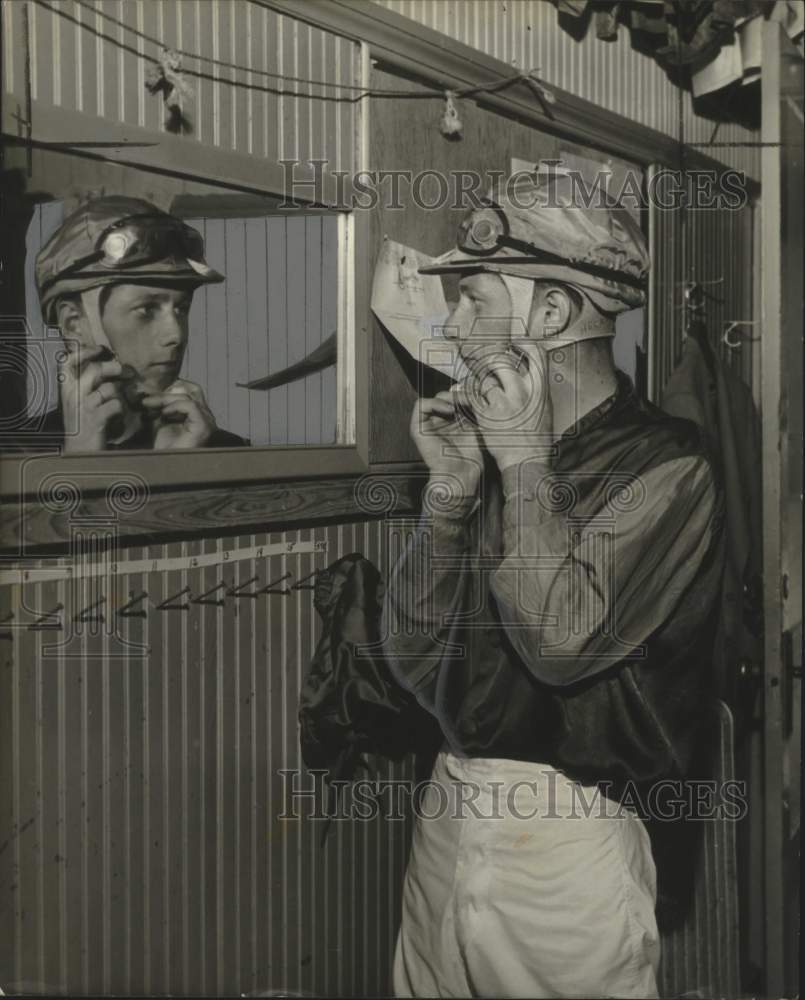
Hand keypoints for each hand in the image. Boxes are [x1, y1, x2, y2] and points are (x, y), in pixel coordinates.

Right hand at [59, 344, 125, 452]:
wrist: (79, 451)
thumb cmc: (82, 423)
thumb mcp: (78, 400)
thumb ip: (86, 383)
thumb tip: (105, 363)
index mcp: (66, 388)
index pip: (68, 361)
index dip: (85, 351)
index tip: (101, 349)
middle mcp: (73, 395)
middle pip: (96, 370)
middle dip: (115, 368)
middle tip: (127, 373)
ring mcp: (84, 407)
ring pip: (109, 388)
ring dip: (121, 393)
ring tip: (122, 399)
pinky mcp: (96, 419)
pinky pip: (116, 405)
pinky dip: (122, 409)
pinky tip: (119, 415)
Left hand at [140, 379, 216, 448]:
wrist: (168, 466)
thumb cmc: (166, 447)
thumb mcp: (161, 420)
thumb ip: (162, 405)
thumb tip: (151, 389)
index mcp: (198, 413)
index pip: (190, 390)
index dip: (171, 388)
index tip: (151, 395)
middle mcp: (206, 415)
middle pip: (191, 389)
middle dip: (167, 391)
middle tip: (149, 398)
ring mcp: (208, 420)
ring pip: (188, 396)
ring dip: (165, 398)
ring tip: (150, 405)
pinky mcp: (204, 426)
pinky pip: (191, 406)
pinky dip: (175, 406)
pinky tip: (163, 414)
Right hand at [410, 390, 483, 504]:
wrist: (461, 473)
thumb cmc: (471, 455)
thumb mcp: (476, 426)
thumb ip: (472, 408)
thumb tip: (474, 389)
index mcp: (451, 421)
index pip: (456, 397)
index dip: (466, 393)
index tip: (478, 396)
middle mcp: (438, 421)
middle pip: (447, 395)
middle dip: (460, 394)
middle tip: (471, 398)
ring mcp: (427, 424)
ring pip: (435, 397)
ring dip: (449, 397)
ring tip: (461, 404)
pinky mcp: (417, 428)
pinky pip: (421, 404)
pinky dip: (435, 403)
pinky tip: (450, 410)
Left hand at [462, 342, 552, 472]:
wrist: (526, 461)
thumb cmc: (537, 439)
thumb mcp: (546, 408)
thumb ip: (537, 388)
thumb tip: (529, 372)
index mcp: (540, 389)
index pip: (535, 353)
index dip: (524, 344)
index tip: (516, 345)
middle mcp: (521, 392)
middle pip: (502, 361)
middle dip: (493, 360)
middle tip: (490, 364)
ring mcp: (502, 402)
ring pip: (485, 378)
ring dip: (481, 381)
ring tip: (481, 387)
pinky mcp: (486, 413)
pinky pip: (472, 394)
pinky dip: (468, 393)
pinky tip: (468, 395)